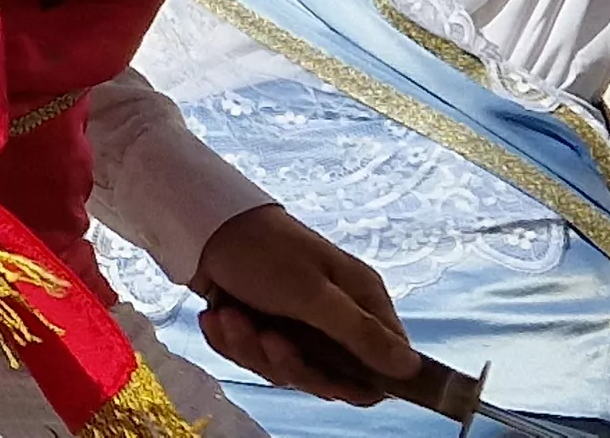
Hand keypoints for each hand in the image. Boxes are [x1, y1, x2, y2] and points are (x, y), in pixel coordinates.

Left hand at [190, 206, 416, 406]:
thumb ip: (361, 332)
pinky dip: (230, 341)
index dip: (358, 383)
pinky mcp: (262, 328)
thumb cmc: (263, 250)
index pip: (383, 366)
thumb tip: (410, 367)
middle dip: (287, 362)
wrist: (199, 227)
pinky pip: (252, 357)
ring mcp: (297, 325)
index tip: (324, 377)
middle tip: (266, 336)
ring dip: (250, 348)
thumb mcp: (314, 292)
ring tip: (229, 315)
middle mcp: (334, 318)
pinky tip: (217, 315)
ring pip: (284, 370)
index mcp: (361, 303)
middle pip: (327, 377)